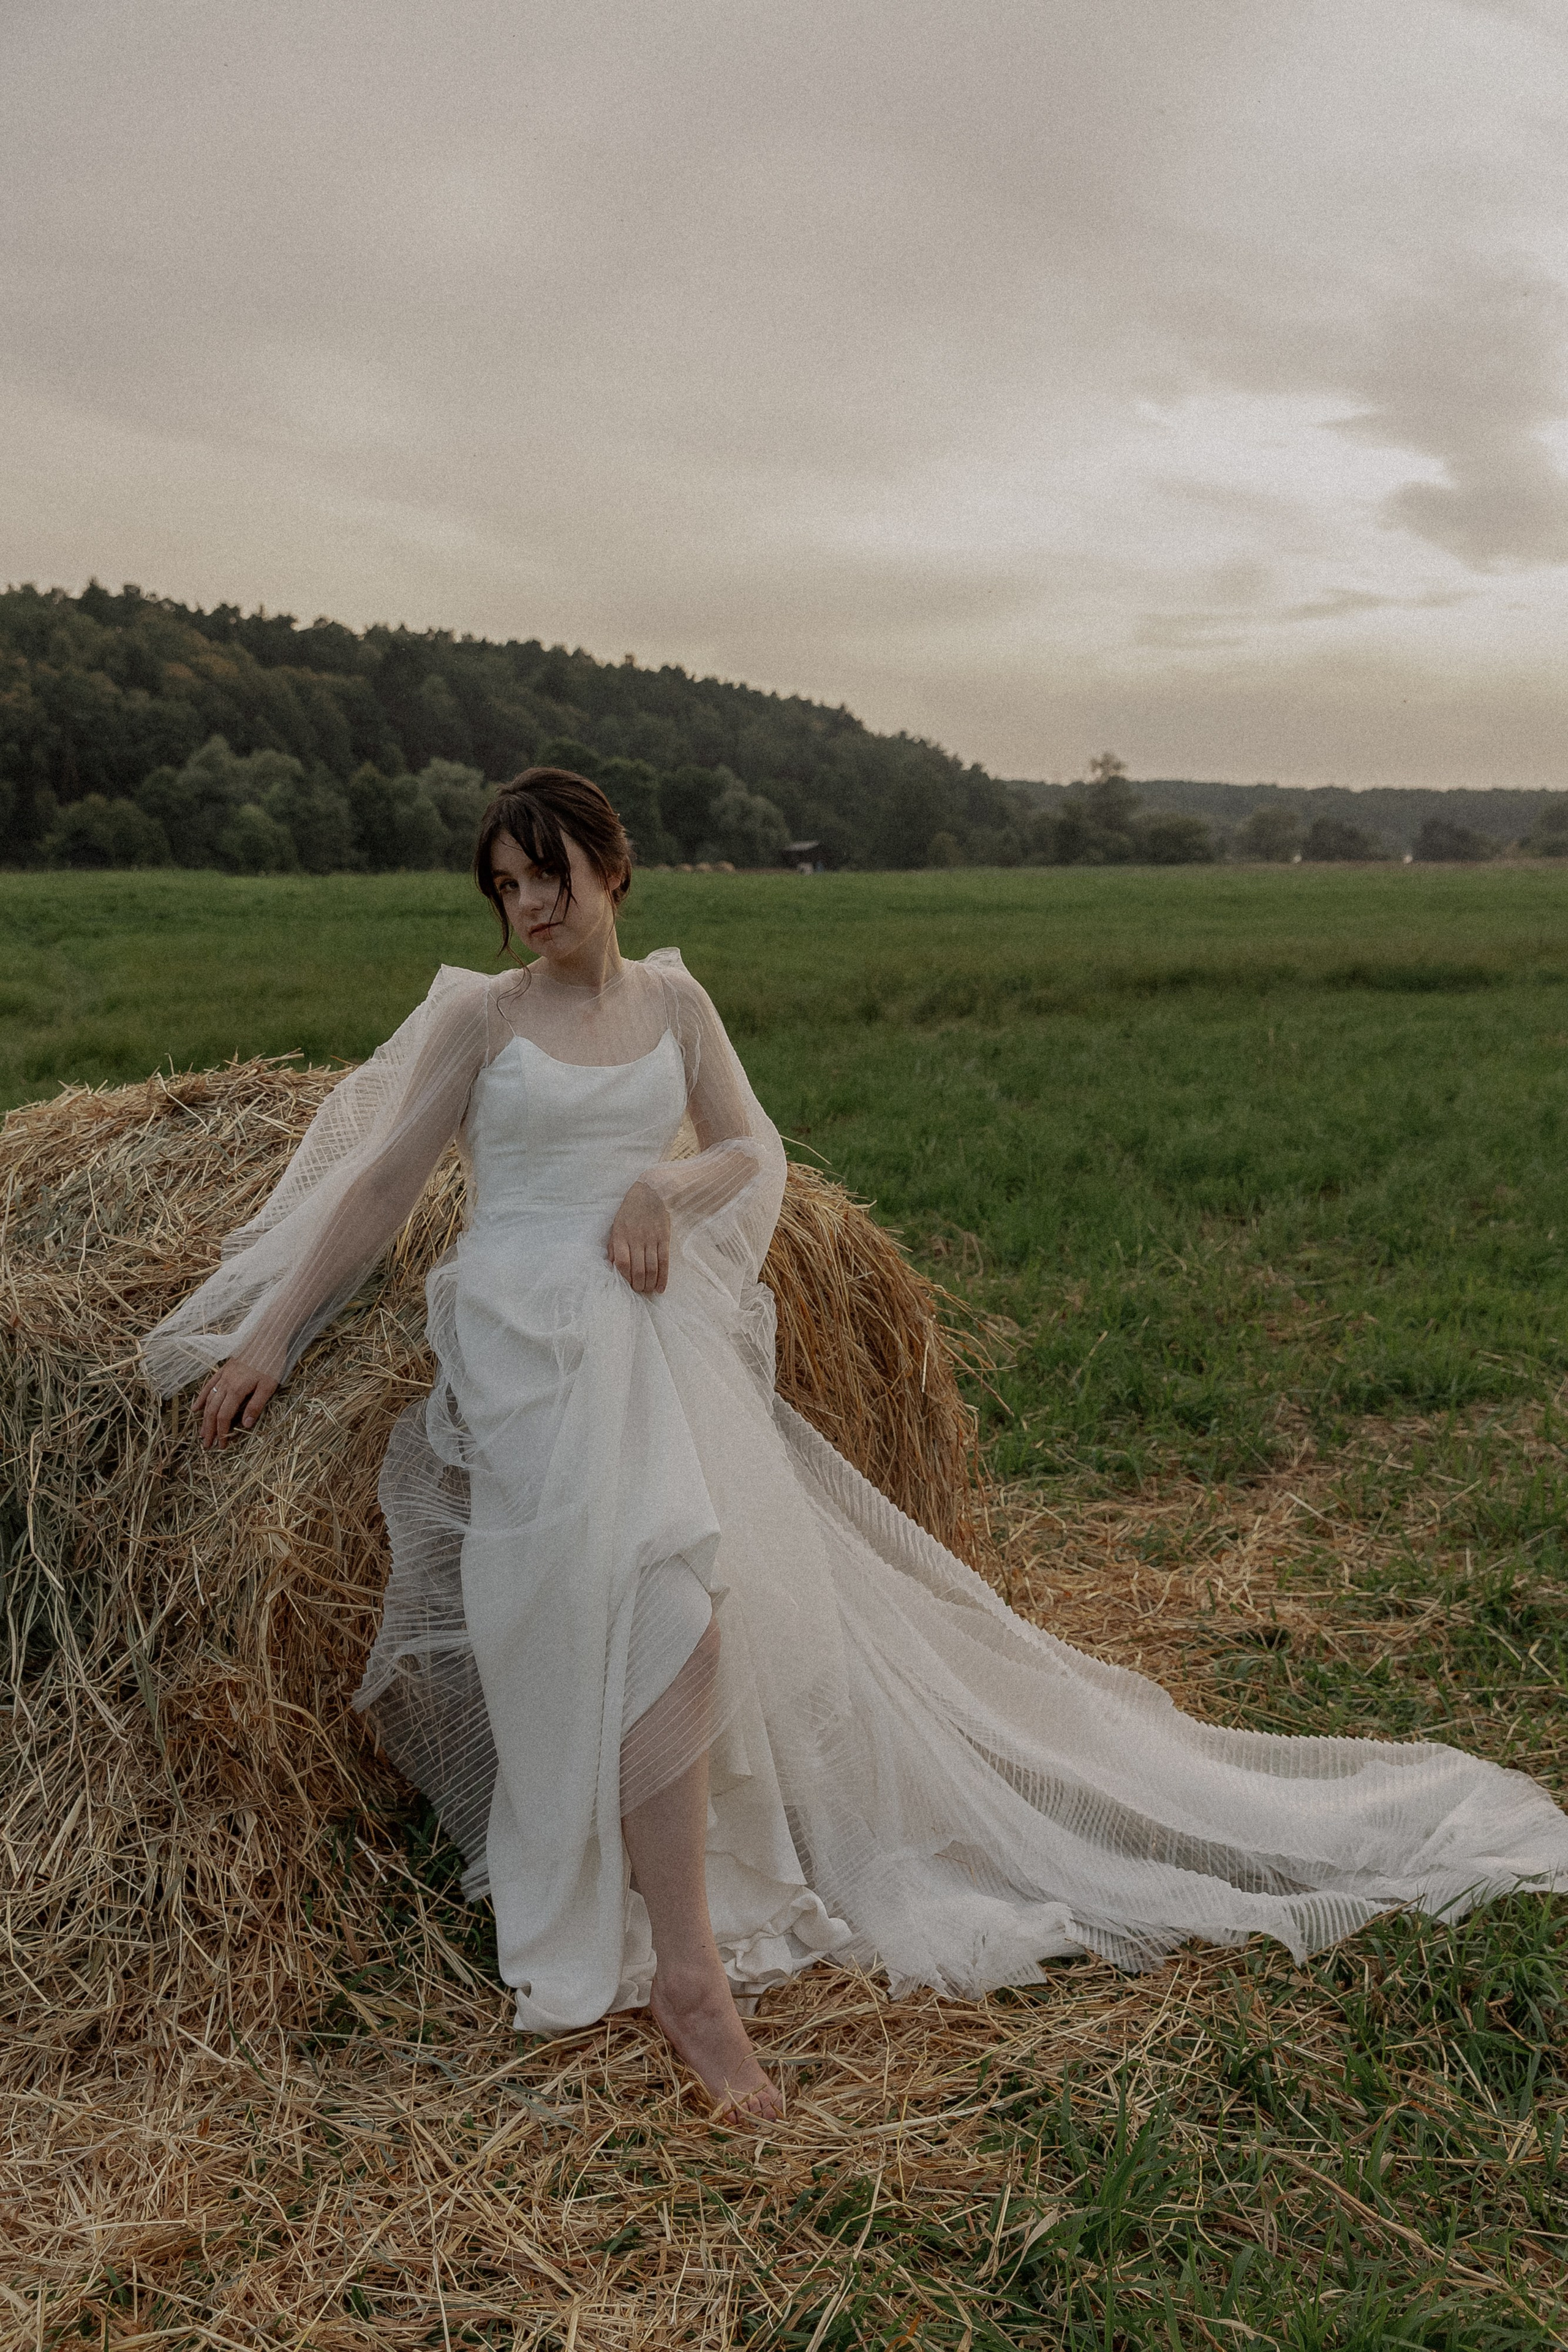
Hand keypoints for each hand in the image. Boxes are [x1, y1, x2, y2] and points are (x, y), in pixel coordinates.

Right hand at [194, 1358, 278, 1450]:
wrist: (266, 1336)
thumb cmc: (271, 1361)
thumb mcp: (269, 1385)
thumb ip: (256, 1405)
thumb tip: (245, 1425)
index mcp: (236, 1390)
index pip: (224, 1416)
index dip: (221, 1432)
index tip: (221, 1446)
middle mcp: (225, 1384)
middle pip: (212, 1411)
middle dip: (209, 1429)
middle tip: (207, 1445)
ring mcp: (223, 1376)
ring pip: (208, 1400)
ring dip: (203, 1418)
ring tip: (201, 1432)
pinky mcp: (224, 1369)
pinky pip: (208, 1386)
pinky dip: (201, 1398)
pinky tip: (195, 1407)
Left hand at [607, 1179, 670, 1294]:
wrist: (652, 1192)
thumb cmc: (631, 1210)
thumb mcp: (617, 1224)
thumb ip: (614, 1245)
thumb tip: (612, 1265)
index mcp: (621, 1235)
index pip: (622, 1263)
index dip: (625, 1277)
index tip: (627, 1284)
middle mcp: (636, 1239)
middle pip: (638, 1269)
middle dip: (638, 1285)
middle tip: (639, 1290)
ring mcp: (652, 1239)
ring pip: (652, 1268)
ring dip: (650, 1283)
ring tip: (648, 1291)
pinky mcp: (664, 1238)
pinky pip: (664, 1262)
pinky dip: (663, 1277)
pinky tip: (661, 1287)